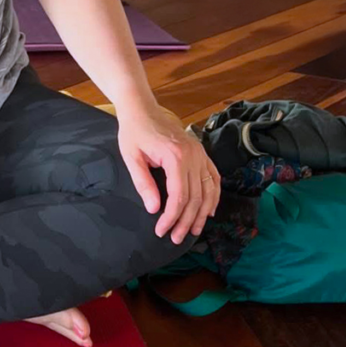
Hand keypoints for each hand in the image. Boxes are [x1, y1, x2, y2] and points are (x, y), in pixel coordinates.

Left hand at [116, 103, 219, 244]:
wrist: (142, 108)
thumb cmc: (134, 131)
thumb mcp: (131, 157)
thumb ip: (143, 183)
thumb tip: (154, 209)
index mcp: (175, 156)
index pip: (179, 196)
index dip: (172, 217)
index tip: (162, 231)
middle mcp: (193, 156)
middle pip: (195, 197)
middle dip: (185, 221)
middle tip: (176, 238)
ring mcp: (200, 153)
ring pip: (208, 191)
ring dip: (201, 214)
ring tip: (192, 231)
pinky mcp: (201, 153)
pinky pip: (213, 178)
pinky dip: (214, 196)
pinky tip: (209, 211)